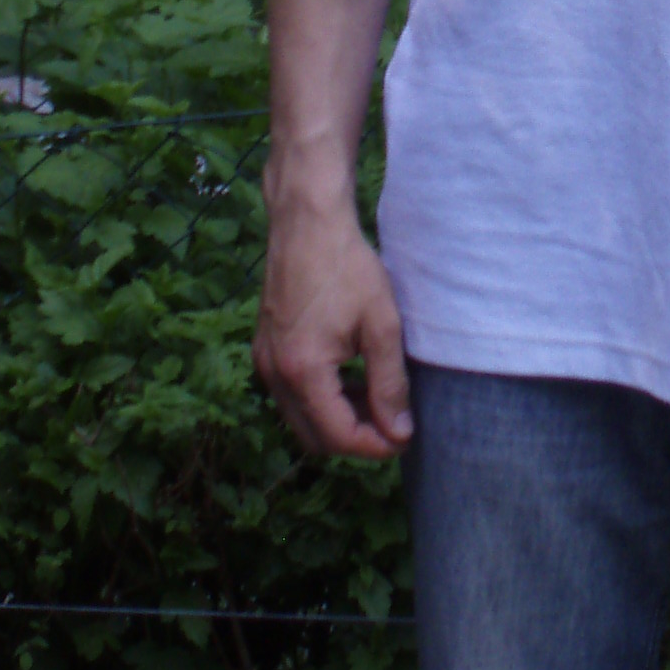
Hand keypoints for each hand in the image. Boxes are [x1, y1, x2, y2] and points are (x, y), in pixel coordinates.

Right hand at [253, 180, 411, 462]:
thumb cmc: (347, 267)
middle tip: (393, 423)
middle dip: (355, 439)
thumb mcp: (382, 325)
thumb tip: (400, 432)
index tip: (405, 438)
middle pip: (315, 437)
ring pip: (301, 418)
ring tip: (377, 398)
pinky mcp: (264, 348)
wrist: (307, 223)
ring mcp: (264, 361)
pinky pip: (291, 394)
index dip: (374, 446)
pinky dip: (320, 399)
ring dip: (338, 419)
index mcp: (302, 371)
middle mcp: (274, 373)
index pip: (338, 436)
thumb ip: (390, 383)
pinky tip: (351, 378)